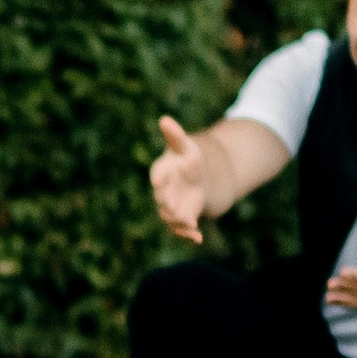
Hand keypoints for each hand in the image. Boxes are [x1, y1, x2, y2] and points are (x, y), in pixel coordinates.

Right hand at [149, 115, 207, 243]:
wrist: (195, 178)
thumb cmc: (188, 158)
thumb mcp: (185, 146)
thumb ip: (175, 136)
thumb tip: (164, 119)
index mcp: (162, 171)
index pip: (158, 174)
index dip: (159, 177)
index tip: (159, 181)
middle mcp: (163, 191)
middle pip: (162, 199)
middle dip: (168, 204)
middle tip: (175, 208)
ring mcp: (170, 206)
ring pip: (170, 217)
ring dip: (179, 222)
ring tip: (191, 223)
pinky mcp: (179, 217)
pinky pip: (180, 228)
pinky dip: (188, 234)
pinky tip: (198, 238)